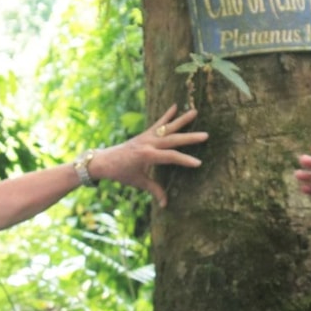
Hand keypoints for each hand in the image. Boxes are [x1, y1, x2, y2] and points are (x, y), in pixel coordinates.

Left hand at [88, 105, 207, 206]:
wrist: (104, 160)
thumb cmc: (121, 173)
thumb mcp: (138, 182)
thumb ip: (154, 190)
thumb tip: (165, 204)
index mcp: (147, 156)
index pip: (170, 157)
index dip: (185, 160)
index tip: (199, 163)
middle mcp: (148, 143)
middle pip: (172, 139)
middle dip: (190, 138)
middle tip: (205, 135)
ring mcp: (147, 136)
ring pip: (167, 127)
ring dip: (182, 120)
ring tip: (195, 111)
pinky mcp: (145, 133)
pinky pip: (158, 123)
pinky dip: (167, 115)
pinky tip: (175, 106)